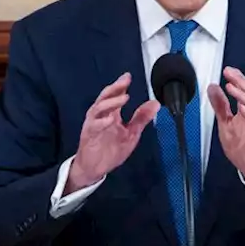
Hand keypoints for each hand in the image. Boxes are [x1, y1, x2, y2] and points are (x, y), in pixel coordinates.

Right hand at [66, 74, 158, 191]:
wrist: (94, 168)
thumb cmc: (109, 151)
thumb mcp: (131, 133)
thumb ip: (141, 118)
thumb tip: (155, 104)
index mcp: (111, 114)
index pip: (115, 95)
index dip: (121, 85)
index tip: (128, 77)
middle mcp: (101, 116)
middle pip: (105, 97)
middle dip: (115, 88)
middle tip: (125, 81)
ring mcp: (94, 125)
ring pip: (98, 108)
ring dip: (111, 102)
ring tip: (123, 98)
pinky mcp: (89, 136)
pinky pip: (94, 126)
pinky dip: (101, 122)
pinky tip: (110, 119)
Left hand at [208, 67, 244, 189]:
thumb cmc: (242, 145)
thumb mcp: (226, 122)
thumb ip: (220, 105)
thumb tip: (213, 88)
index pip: (242, 88)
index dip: (236, 78)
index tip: (227, 70)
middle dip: (239, 81)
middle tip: (230, 73)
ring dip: (242, 94)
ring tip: (232, 87)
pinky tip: (243, 107)